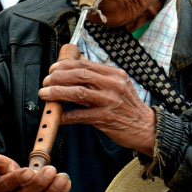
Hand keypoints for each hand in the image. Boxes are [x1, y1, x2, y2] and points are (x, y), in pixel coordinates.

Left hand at [38, 55, 156, 154]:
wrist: (146, 127)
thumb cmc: (129, 107)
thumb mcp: (119, 85)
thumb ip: (99, 77)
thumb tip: (75, 67)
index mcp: (114, 74)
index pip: (84, 64)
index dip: (64, 66)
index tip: (52, 69)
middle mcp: (113, 85)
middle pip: (79, 75)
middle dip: (58, 78)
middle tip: (45, 82)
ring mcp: (110, 101)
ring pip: (78, 93)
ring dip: (57, 93)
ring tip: (45, 94)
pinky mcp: (106, 118)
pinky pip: (81, 116)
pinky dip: (67, 116)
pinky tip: (59, 117)